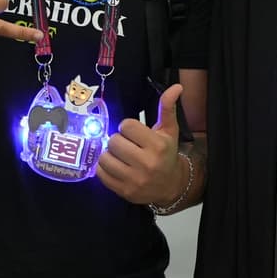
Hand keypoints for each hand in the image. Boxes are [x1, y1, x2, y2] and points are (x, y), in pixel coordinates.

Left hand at [99, 83, 186, 205]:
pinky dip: (104, 168)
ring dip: (109, 154)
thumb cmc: (167, 154)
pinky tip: (115, 166)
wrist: (170, 185)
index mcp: (158, 146)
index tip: (134, 133)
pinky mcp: (124, 191)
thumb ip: (167, 107)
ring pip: (104, 157)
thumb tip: (176, 87)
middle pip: (114, 141)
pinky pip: (100, 174)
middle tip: (127, 145)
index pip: (127, 126)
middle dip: (118, 140)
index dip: (128, 127)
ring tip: (119, 155)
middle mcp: (147, 164)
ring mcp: (134, 180)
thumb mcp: (169, 130)